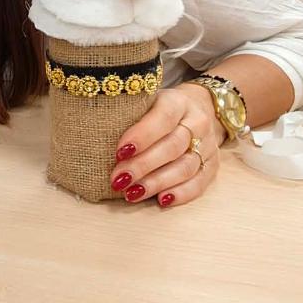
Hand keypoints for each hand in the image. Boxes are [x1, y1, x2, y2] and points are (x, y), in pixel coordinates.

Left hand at [109, 84, 223, 208]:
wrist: (199, 108)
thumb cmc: (158, 109)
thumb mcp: (145, 101)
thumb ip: (128, 114)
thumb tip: (90, 134)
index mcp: (178, 101)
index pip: (163, 117)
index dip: (142, 135)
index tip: (119, 152)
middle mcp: (197, 122)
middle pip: (173, 146)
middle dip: (143, 165)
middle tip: (118, 179)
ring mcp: (208, 145)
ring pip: (185, 167)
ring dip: (156, 183)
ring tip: (132, 193)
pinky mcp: (212, 165)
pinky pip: (200, 183)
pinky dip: (181, 194)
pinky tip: (161, 201)